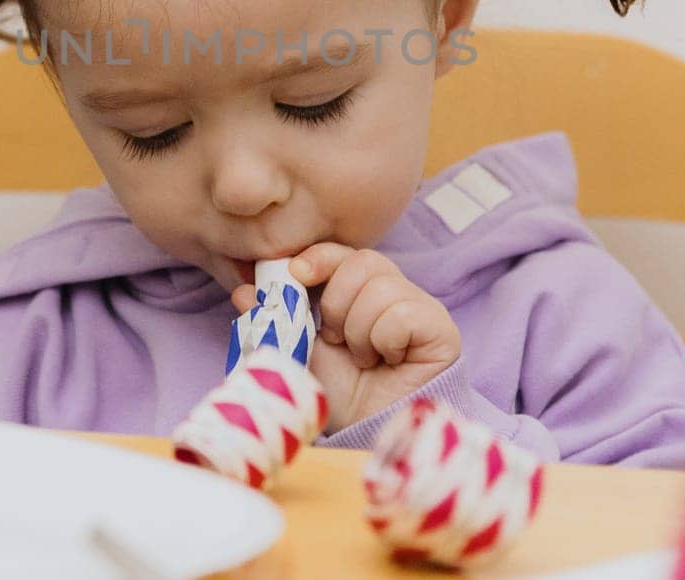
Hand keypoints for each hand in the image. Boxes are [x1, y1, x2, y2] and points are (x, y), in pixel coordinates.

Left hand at [231, 244, 460, 433]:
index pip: (344, 252)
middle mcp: (394, 292)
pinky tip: (388, 362)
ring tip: (364, 358)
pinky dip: (384, 340)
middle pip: (364, 261)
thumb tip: (243, 293)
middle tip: (336, 340)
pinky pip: (403, 313)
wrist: (367, 432)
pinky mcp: (442, 329)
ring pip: (381, 288)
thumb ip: (275, 320)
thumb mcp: (298, 350)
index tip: (296, 274)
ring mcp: (421, 308)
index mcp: (360, 291)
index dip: (320, 258)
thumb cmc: (338, 392)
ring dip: (359, 331)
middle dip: (336, 304)